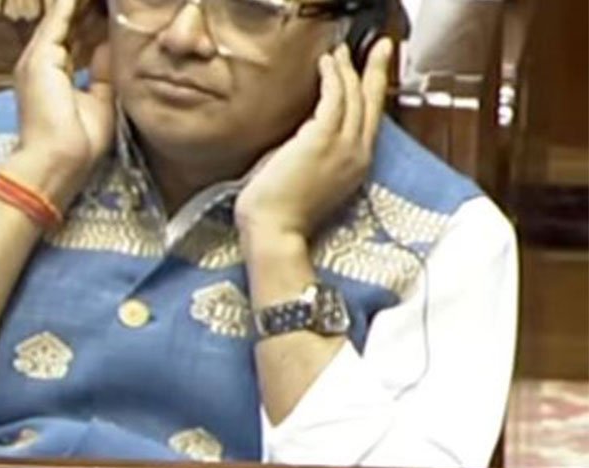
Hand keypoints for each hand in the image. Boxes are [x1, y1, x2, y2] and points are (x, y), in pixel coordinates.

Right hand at [10, 0, 115, 205]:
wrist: (58, 163)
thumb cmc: (79, 145)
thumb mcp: (100, 101)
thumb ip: (102, 72)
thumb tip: (109, 46)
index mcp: (52, 74)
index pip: (73, 34)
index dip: (93, 16)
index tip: (113, 6)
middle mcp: (40, 62)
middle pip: (67, 19)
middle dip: (90, 5)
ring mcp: (37, 58)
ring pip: (64, 12)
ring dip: (84, 0)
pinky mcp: (41, 56)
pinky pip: (62, 13)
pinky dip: (77, 0)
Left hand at [234, 39, 392, 241]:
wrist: (275, 233)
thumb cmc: (281, 215)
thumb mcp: (308, 181)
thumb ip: (314, 157)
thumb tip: (301, 138)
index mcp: (355, 167)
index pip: (370, 123)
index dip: (372, 95)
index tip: (370, 76)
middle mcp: (357, 154)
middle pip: (372, 103)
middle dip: (375, 71)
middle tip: (379, 48)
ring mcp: (343, 146)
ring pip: (355, 95)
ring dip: (348, 69)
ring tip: (339, 52)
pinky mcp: (322, 138)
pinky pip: (335, 96)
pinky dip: (333, 75)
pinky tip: (326, 63)